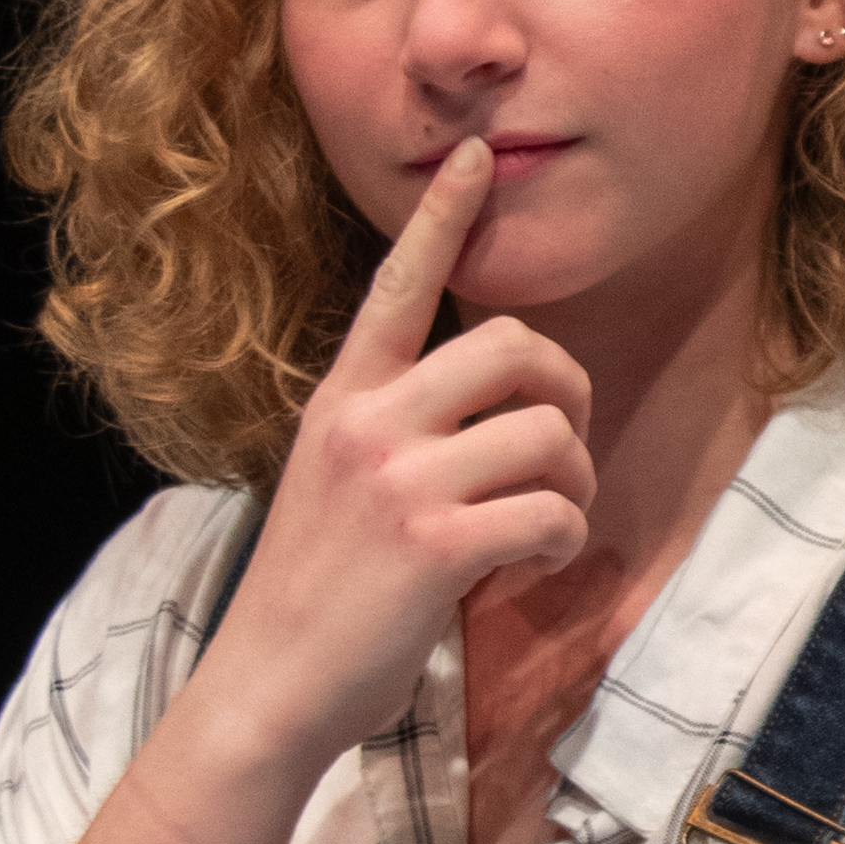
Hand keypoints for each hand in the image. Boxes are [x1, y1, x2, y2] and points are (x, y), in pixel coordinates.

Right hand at [194, 139, 597, 776]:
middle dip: (569, 393)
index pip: (397, 285)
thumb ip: (399, 434)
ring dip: (575, 483)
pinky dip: (562, 542)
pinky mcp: (434, 544)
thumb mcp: (340, 484)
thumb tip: (494, 416)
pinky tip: (526, 567)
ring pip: (550, 434)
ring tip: (545, 523)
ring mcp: (398, 481)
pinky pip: (552, 512)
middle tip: (563, 448)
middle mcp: (367, 423)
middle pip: (514, 347)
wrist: (269, 687)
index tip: (479, 156)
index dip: (444, 218)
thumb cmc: (318, 595)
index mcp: (343, 400)